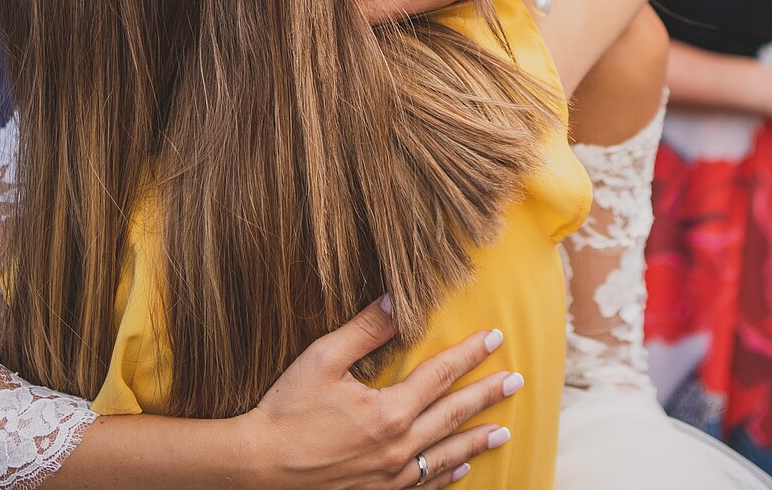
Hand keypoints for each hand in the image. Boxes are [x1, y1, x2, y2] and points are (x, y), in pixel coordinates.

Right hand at [237, 299, 519, 488]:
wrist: (255, 469)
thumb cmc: (285, 411)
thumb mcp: (322, 360)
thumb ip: (364, 330)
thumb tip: (397, 300)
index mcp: (388, 412)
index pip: (440, 375)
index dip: (469, 354)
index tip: (494, 337)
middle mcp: (397, 448)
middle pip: (453, 415)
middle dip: (487, 396)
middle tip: (516, 382)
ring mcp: (389, 477)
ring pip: (444, 455)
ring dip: (476, 441)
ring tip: (503, 432)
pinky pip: (423, 486)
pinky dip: (446, 476)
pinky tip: (461, 470)